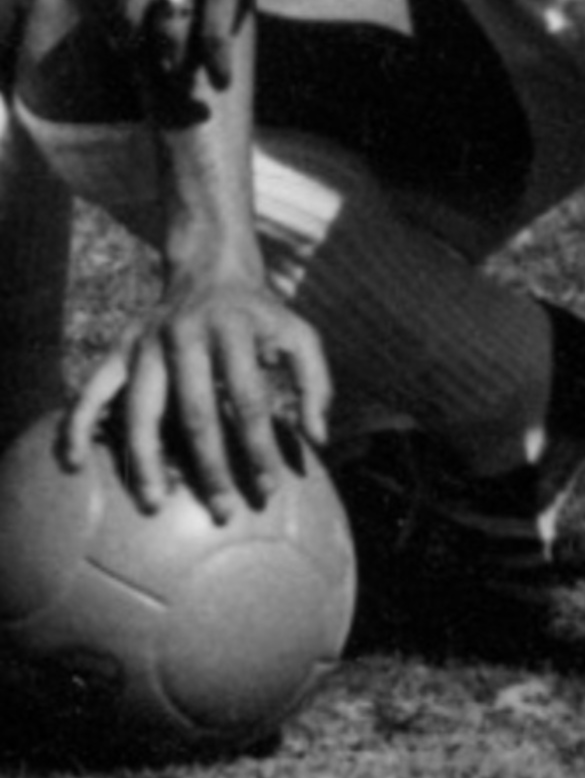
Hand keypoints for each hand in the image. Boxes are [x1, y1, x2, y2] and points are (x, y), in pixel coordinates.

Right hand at [63, 272, 332, 524]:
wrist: (211, 265)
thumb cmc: (259, 314)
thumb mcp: (299, 333)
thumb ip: (314, 382)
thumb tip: (318, 439)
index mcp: (233, 330)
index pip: (248, 399)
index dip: (259, 447)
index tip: (268, 489)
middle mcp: (186, 335)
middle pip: (195, 411)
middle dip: (210, 466)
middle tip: (223, 512)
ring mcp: (147, 342)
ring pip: (140, 406)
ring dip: (147, 457)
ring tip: (156, 504)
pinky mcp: (122, 347)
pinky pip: (92, 388)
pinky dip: (78, 422)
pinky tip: (73, 462)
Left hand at [110, 0, 317, 87]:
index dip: (116, 14)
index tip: (124, 36)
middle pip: (130, 6)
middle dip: (133, 43)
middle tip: (144, 64)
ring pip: (169, 24)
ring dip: (172, 59)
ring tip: (181, 77)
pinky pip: (212, 29)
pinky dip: (214, 59)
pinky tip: (221, 75)